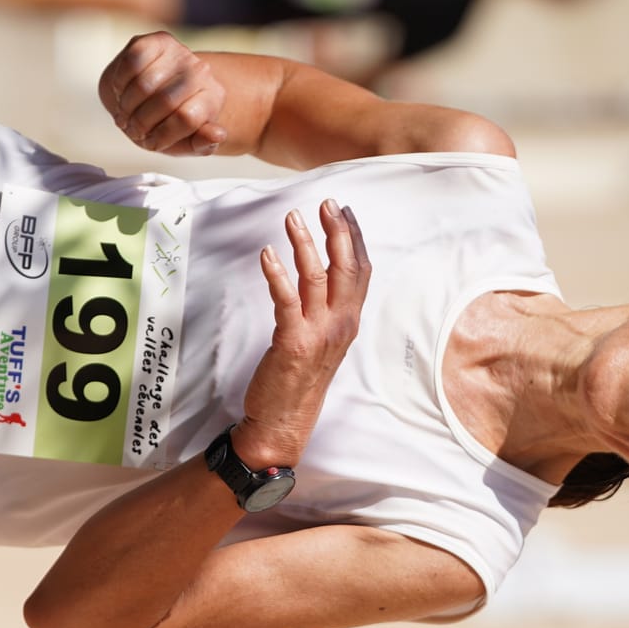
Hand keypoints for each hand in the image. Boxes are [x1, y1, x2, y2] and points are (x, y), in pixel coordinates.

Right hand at [98, 31, 229, 156]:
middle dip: (141, 123)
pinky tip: (122, 92)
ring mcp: (179, 52)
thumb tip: (218, 135)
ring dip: (127, 106)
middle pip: (165, 101)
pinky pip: (131, 63)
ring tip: (126, 113)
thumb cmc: (172, 121)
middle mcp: (200, 71)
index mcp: (213, 97)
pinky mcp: (154, 40)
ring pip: (144, 85)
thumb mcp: (188, 141)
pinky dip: (120, 85)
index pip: (186, 118)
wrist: (156, 92)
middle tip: (134, 129)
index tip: (151, 142)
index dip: (161, 136)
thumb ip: (203, 143)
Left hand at [235, 198, 370, 468]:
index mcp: (348, 323)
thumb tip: (319, 278)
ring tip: (292, 217)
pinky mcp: (293, 342)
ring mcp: (319, 334)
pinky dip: (277, 274)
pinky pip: (287, 300)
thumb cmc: (297, 381)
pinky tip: (267, 253)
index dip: (355, 239)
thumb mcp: (321, 342)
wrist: (283, 423)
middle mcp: (340, 326)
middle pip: (347, 268)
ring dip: (305, 243)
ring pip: (318, 277)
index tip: (344, 212)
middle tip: (327, 204)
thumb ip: (326, 311)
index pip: (361, 272)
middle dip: (338, 231)